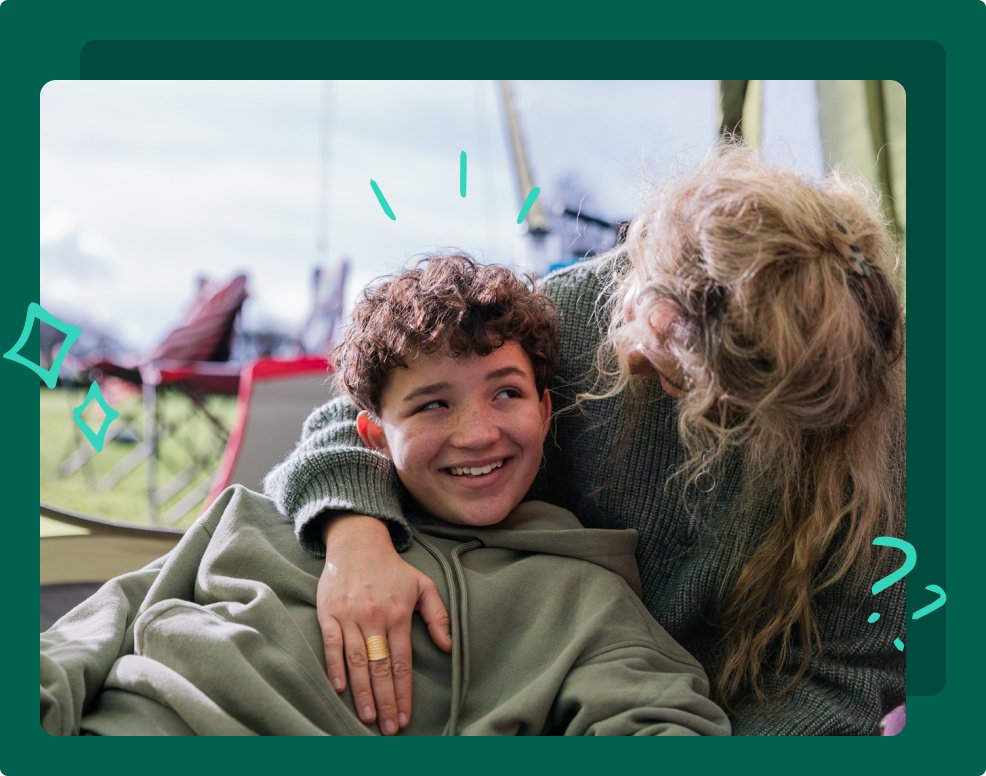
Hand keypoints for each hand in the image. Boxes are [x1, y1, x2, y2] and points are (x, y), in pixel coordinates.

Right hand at [317, 513, 451, 734]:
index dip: (403, 692)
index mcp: (399, 614)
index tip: (405, 716)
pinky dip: (335, 667)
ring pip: (357, 661)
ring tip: (367, 717)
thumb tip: (448, 646)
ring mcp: (350, 616)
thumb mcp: (423, 585)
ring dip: (362, 692)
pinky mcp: (329, 613)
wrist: (358, 543)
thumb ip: (438, 616)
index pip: (402, 662)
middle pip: (380, 667)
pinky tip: (340, 689)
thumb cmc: (393, 568)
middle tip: (388, 728)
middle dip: (385, 701)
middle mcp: (375, 618)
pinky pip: (332, 644)